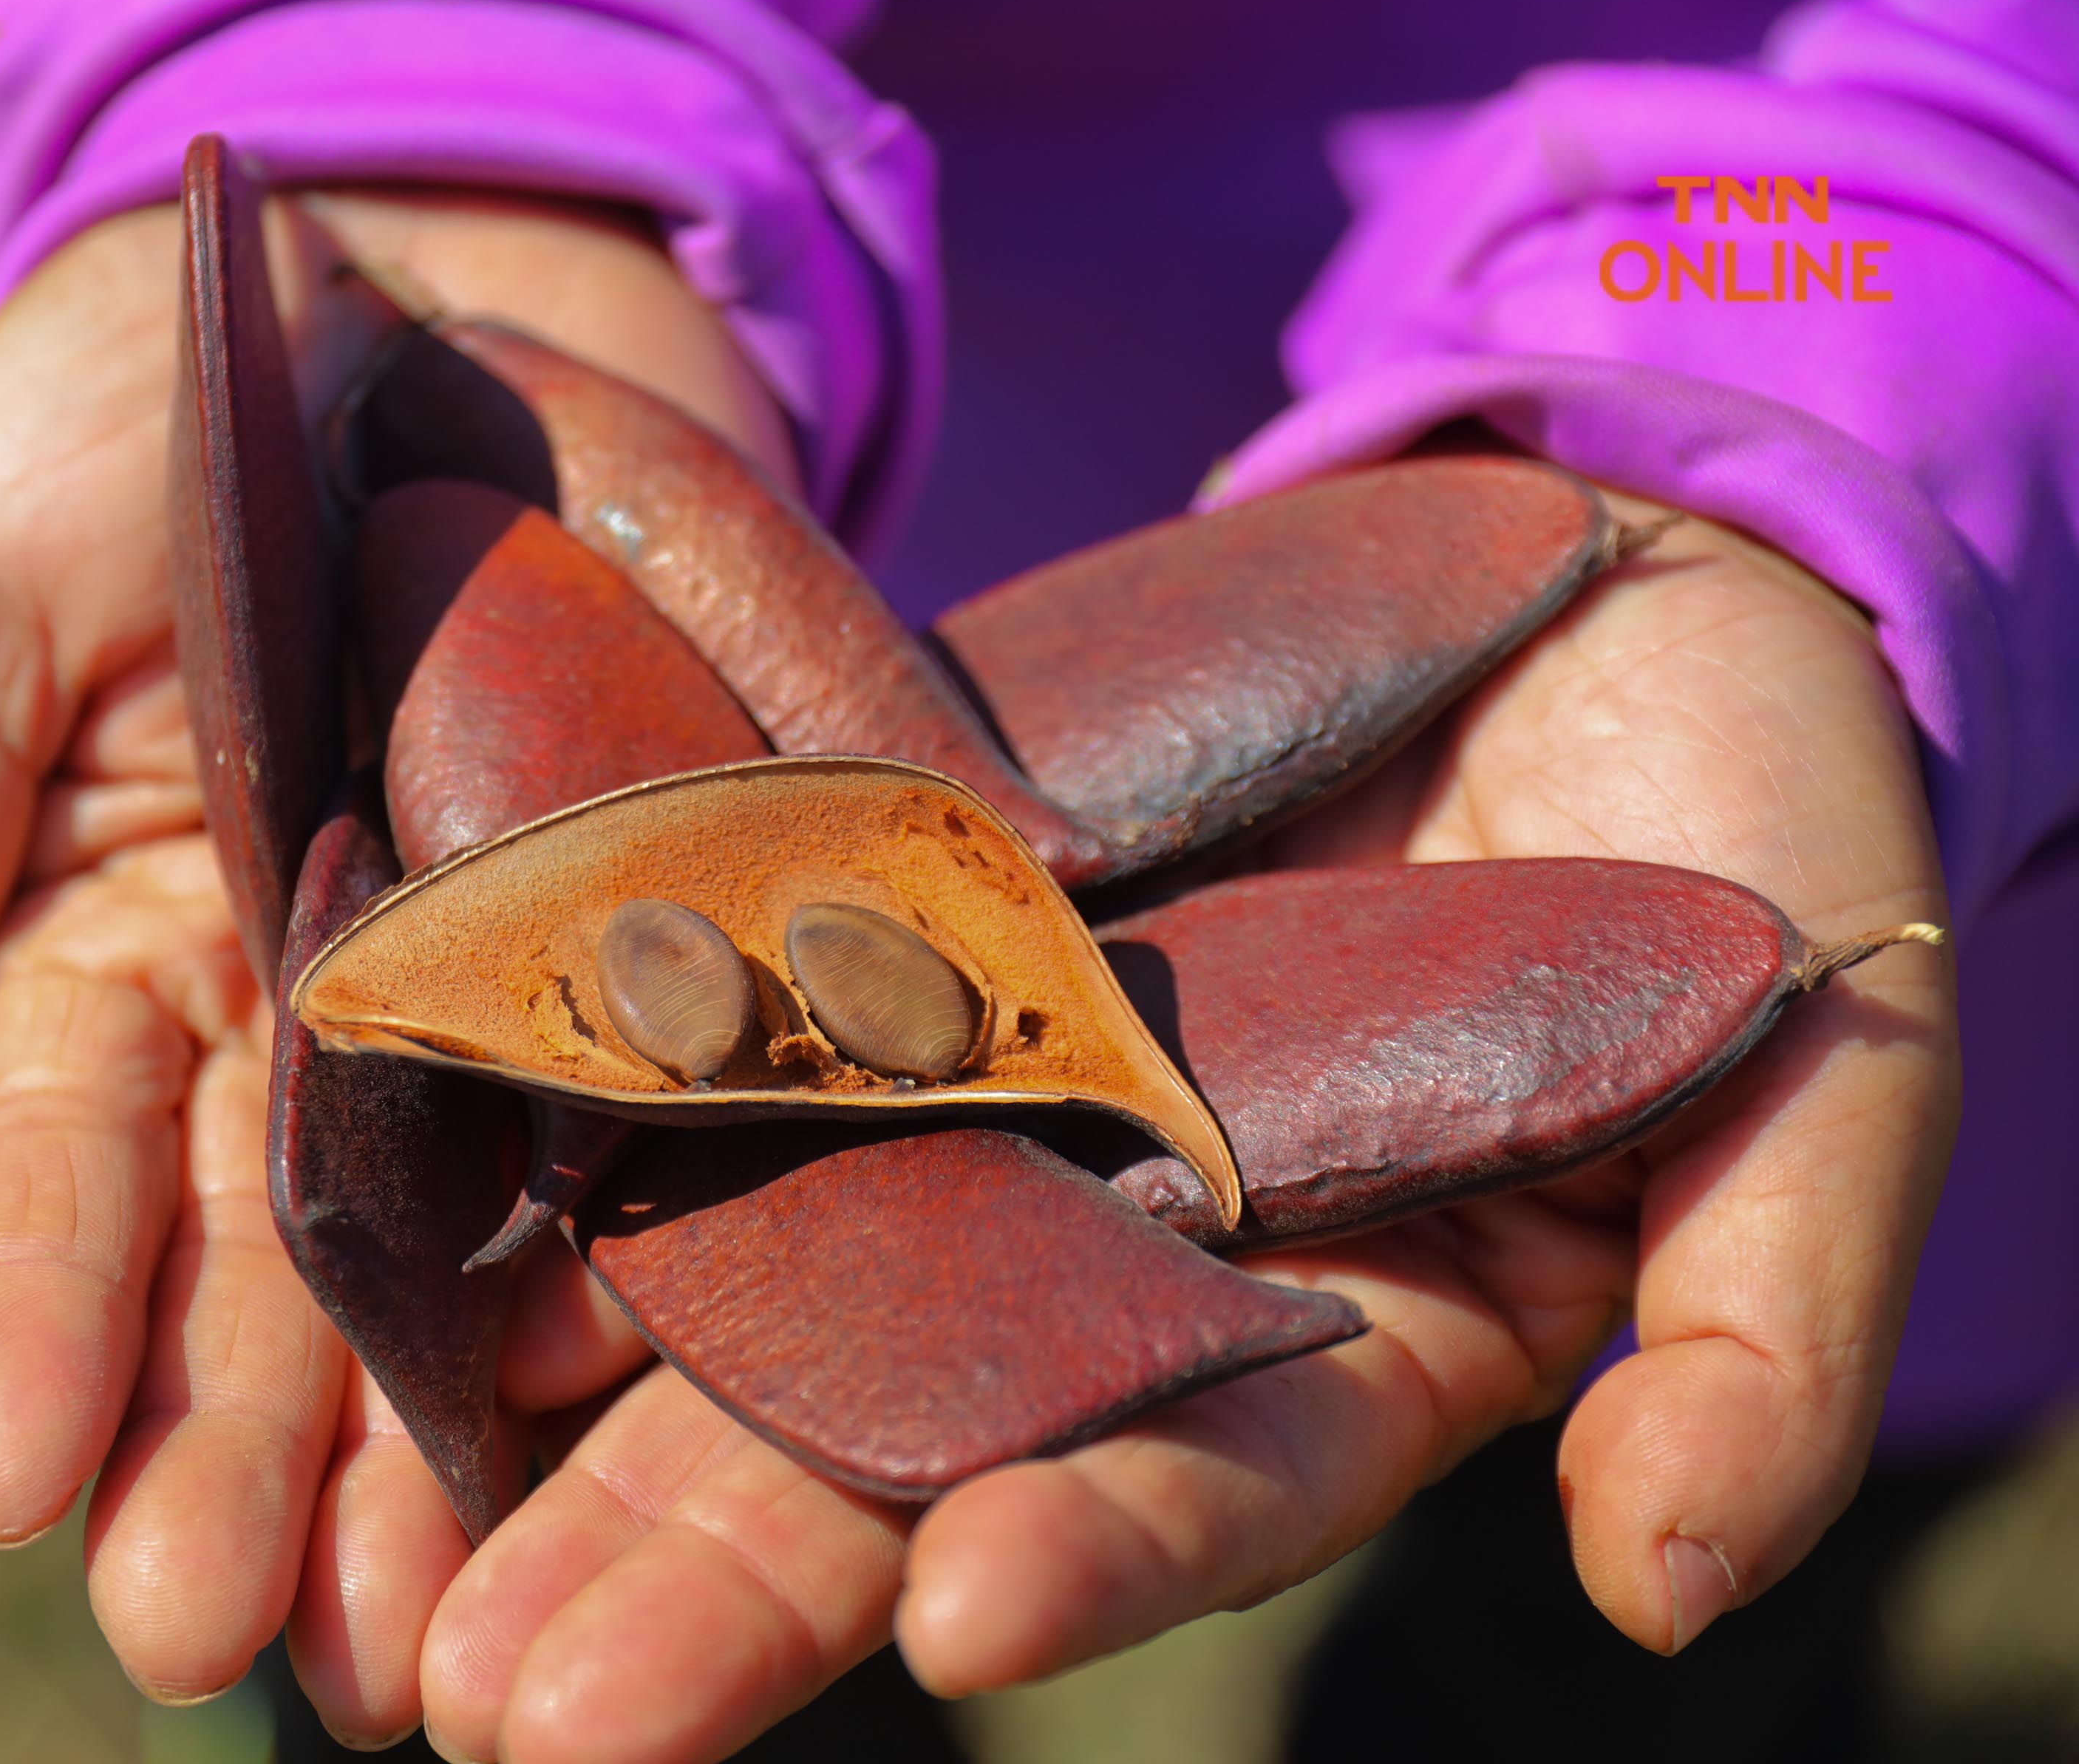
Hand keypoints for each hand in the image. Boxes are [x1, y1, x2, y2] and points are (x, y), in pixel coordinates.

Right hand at [0, 187, 795, 1713]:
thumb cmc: (155, 408)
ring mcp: (479, 1014)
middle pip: (253, 1280)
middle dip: (228, 1456)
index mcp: (98, 957)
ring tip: (403, 1647)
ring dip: (415, 1461)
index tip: (14, 1472)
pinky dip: (627, 1299)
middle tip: (210, 1632)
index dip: (26, 1318)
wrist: (440, 302)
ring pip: (447, 1273)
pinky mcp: (658, 965)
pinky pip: (646, 1147)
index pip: (47, 1173)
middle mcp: (288, 1034)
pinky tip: (605, 1442)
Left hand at [395, 492, 1959, 1760]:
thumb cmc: (1750, 830)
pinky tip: (413, 1216)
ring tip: (402, 1577)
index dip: (1098, 1551)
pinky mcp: (883, 917)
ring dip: (578, 1416)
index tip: (961, 1629)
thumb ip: (1762, 1329)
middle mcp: (1123, 1243)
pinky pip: (712, 1019)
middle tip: (518, 1726)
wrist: (1590, 576)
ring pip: (758, 1271)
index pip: (1201, 1479)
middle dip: (721, 1580)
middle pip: (909, 1438)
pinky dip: (569, 1115)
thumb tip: (1672, 1585)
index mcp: (1339, 1322)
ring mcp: (982, 1084)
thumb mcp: (1823, 1074)